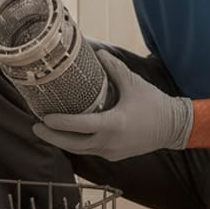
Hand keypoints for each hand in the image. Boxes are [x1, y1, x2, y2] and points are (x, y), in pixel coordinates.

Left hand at [32, 52, 193, 161]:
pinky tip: (69, 135)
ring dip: (63, 142)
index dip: (59, 123)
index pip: (79, 126)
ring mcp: (112, 152)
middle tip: (36, 127)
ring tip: (47, 130)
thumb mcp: (133, 83)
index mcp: (113, 124)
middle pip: (73, 144)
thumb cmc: (154, 104)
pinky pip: (90, 150)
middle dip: (52, 137)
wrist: (174, 127)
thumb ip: (113, 68)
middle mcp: (109, 142)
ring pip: (81, 150)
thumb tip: (96, 52)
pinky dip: (78, 144)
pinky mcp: (114, 155)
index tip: (43, 118)